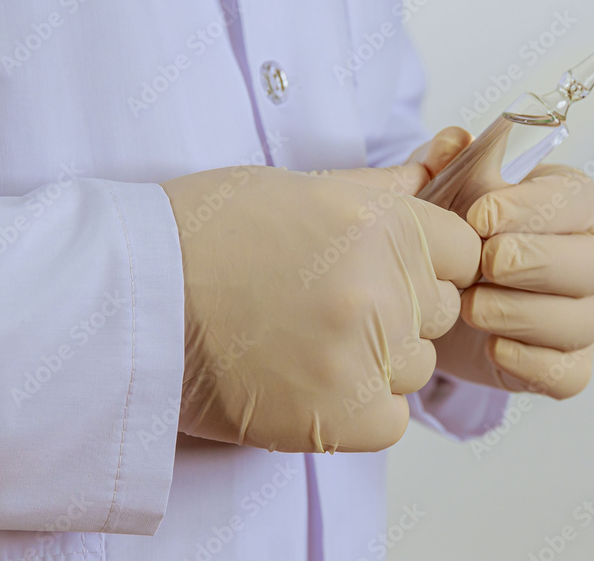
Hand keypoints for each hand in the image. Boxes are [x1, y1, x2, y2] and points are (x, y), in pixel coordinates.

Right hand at [159, 154, 479, 452]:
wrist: (130, 296)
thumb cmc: (205, 232)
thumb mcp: (298, 189)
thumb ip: (380, 191)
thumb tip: (431, 173)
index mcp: (383, 221)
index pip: (463, 254)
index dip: (429, 264)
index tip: (391, 272)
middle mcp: (383, 286)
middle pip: (440, 312)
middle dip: (401, 311)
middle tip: (331, 306)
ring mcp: (362, 354)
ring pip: (415, 367)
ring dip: (377, 362)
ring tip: (309, 344)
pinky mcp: (336, 417)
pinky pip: (390, 420)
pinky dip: (358, 411)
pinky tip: (308, 384)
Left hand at [432, 164, 593, 398]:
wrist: (434, 297)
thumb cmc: (454, 233)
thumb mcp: (444, 189)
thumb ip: (447, 162)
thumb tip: (453, 143)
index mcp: (573, 205)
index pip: (578, 200)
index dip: (532, 208)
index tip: (480, 215)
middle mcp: (592, 259)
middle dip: (535, 262)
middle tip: (484, 263)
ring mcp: (587, 315)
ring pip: (581, 321)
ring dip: (522, 313)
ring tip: (470, 305)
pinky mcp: (569, 365)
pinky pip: (568, 372)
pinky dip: (530, 361)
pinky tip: (491, 345)